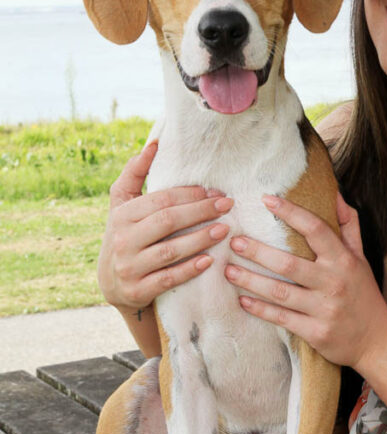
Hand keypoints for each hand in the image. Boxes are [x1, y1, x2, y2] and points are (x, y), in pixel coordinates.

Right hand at [98, 140, 233, 314]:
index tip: (215, 192)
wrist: (112, 285)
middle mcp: (123, 240)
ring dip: (200, 239)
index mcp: (122, 215)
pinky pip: (168, 278)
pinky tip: (209, 260)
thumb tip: (154, 143)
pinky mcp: (137, 290)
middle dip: (200, 211)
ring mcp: (129, 267)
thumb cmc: (126, 235)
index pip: (160, 200)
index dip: (190, 195)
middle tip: (227, 206)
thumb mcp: (122, 205)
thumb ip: (134, 174)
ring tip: (224, 230)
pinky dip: (189, 269)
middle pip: (167, 221)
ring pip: (169, 250)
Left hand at [225, 192, 386, 368]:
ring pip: (280, 292)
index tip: (267, 199)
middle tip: (234, 241)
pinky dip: (260, 309)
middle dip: (258, 252)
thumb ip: (348, 225)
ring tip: (228, 269)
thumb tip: (334, 193)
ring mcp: (324, 309)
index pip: (315, 229)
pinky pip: (281, 318)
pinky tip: (242, 300)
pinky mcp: (315, 333)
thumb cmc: (363, 293)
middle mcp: (333, 282)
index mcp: (344, 260)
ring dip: (251, 280)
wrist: (376, 340)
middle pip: (289, 263)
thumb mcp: (360, 257)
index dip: (291, 212)